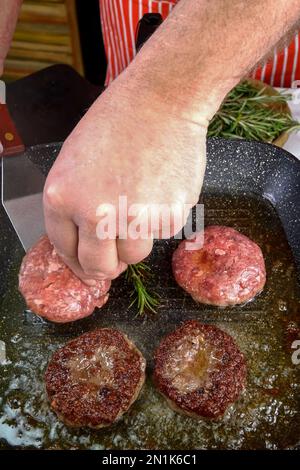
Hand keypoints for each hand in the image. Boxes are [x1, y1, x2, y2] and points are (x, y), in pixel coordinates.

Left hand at [43, 71, 209, 282]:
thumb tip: (87, 245)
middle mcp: (95, 213)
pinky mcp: (168, 216)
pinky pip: (162, 233)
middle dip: (107, 266)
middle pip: (99, 266)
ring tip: (142, 202)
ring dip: (137, 239)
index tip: (88, 267)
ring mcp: (134, 218)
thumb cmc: (117, 122)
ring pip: (135, 254)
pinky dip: (161, 218)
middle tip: (115, 260)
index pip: (65, 249)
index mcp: (62, 197)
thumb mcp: (75, 162)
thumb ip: (74, 207)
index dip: (78, 262)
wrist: (162, 100)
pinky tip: (161, 188)